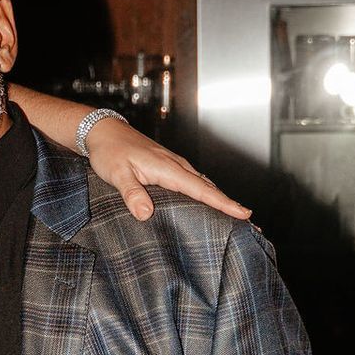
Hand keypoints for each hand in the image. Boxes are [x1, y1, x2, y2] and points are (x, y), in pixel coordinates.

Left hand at [83, 115, 248, 222]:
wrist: (103, 131)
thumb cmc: (109, 150)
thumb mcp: (116, 173)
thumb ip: (132, 193)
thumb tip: (146, 214)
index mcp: (168, 168)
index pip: (201, 190)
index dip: (224, 203)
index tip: (244, 214)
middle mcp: (176, 166)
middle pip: (209, 188)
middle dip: (230, 205)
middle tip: (251, 224)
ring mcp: (174, 166)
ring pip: (203, 185)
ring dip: (220, 200)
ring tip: (237, 217)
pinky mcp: (168, 168)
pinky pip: (194, 182)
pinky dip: (206, 193)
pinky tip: (209, 204)